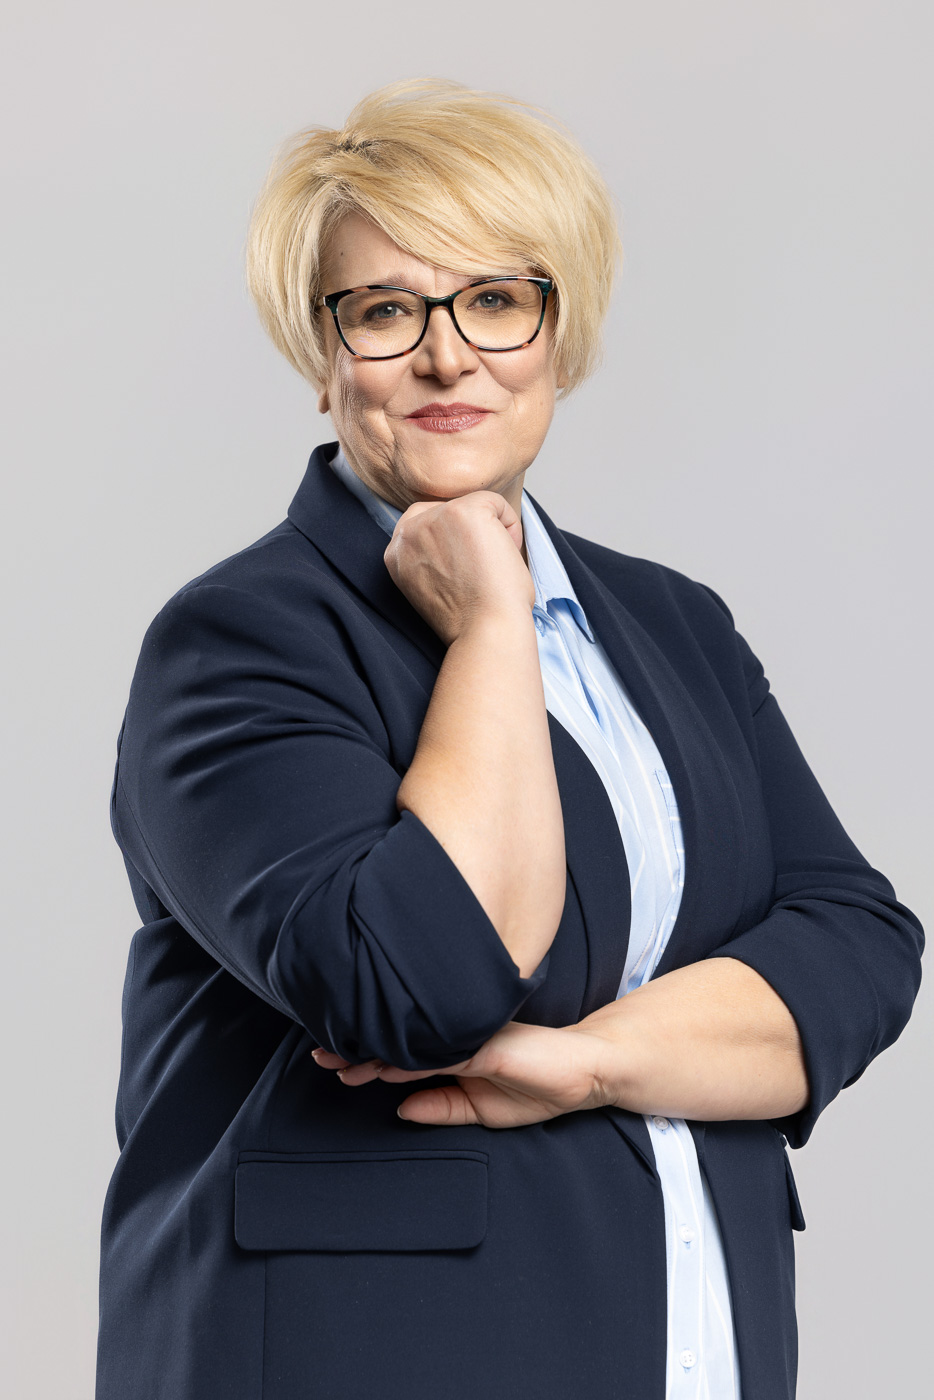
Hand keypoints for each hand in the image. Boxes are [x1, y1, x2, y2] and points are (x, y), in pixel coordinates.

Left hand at [310, 1021, 614, 1127]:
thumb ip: (441, 1107)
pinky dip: (415, 1060)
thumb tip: (398, 1110)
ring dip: (378, 1054)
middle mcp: (458, 1039)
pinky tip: (388, 1068)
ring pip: (417, 1044)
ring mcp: (473, 1038)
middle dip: (359, 1049)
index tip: (334, 1064)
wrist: (586, 1073)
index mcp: (454, 1053)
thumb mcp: (481, 1110)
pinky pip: (446, 1053)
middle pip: (401, 1042)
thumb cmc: (538, 1088)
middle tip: (320, 1054)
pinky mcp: (490, 1045)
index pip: (403, 1055)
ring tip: (342, 1062)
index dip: (368, 1058)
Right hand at [382, 491, 534, 645]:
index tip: (466, 569)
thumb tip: (455, 536)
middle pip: (448, 510)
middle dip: (470, 533)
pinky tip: (506, 555)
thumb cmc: (469, 619)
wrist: (485, 632)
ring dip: (491, 530)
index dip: (453, 540)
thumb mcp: (430, 584)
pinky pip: (496, 503)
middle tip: (482, 568)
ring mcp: (434, 518)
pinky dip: (511, 526)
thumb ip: (429, 557)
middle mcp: (408, 532)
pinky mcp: (464, 511)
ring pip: (473, 504)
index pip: (424, 522)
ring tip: (493, 565)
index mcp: (396, 553)